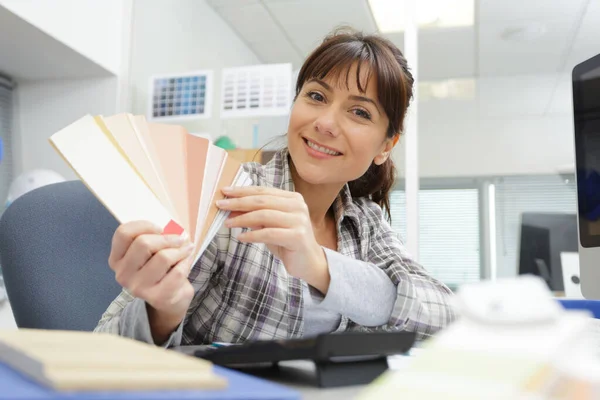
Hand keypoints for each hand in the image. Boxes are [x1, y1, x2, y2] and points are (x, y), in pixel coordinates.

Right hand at [108, 221, 194, 318]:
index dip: (145, 225)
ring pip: (163, 257)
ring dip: (180, 250)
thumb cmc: (160, 269)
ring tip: (186, 249)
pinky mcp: (157, 297)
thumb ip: (155, 237)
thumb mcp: (152, 251)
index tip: (161, 228)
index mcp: (117, 259)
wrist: (170, 299)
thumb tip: (174, 229)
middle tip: (180, 238)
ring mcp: (138, 288)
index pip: (123, 233)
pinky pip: (177, 271)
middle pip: (143, 243)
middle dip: (168, 237)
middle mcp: (122, 274)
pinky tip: (187, 262)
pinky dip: (186, 262)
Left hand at [216, 186, 330, 292]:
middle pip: (262, 201)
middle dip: (238, 202)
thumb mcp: (270, 225)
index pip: (263, 191)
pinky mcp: (297, 236)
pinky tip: (241, 238)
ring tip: (227, 223)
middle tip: (220, 205)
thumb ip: (255, 215)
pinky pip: (268, 233)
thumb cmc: (287, 242)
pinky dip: (252, 235)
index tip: (225, 192)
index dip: (242, 191)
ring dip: (242, 219)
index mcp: (292, 198)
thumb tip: (231, 208)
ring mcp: (299, 220)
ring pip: (264, 215)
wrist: (309, 262)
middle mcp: (297, 206)